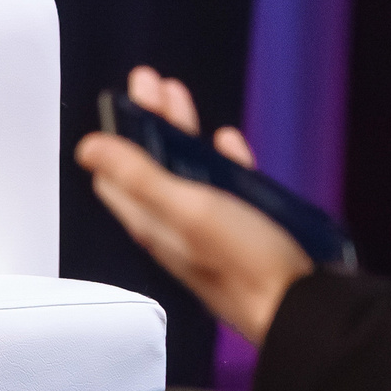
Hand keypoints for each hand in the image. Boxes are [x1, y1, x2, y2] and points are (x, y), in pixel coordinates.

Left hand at [74, 65, 313, 344]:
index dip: (117, 134)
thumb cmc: (247, 265)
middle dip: (148, 119)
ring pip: (187, 170)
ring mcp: (212, 228)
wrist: (302, 309)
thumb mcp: (188, 209)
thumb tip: (88, 148)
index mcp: (154, 222)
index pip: (117, 174)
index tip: (121, 98)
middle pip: (151, 164)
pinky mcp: (246, 230)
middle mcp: (177, 225)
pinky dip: (220, 158)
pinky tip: (226, 143)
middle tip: (149, 81)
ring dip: (180, 130)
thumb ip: (139, 176)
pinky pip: (227, 188)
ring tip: (178, 95)